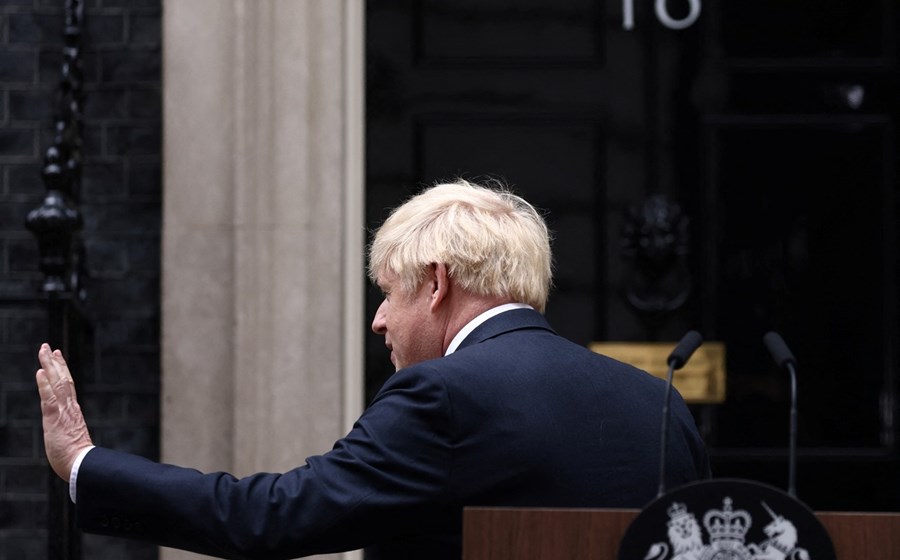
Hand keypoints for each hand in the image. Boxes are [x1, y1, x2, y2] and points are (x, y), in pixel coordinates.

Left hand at [35, 343, 93, 480]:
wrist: (81, 465)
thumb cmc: (77, 458)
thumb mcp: (73, 439)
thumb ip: (70, 431)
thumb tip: (71, 433)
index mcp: (73, 411)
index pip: (67, 385)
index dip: (62, 370)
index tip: (58, 356)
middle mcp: (69, 407)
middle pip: (63, 379)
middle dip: (55, 362)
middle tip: (49, 347)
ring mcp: (63, 411)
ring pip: (57, 382)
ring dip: (50, 366)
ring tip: (44, 351)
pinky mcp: (55, 418)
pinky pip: (49, 397)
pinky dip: (44, 384)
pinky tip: (40, 372)